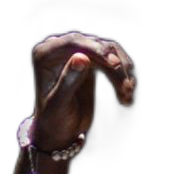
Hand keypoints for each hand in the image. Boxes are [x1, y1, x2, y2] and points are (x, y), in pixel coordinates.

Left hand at [30, 31, 136, 151]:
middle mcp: (59, 48)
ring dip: (122, 72)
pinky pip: (113, 59)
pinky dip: (123, 74)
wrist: (60, 130)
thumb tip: (81, 57)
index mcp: (44, 55)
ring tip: (127, 96)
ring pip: (108, 50)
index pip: (73, 43)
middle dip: (113, 65)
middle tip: (127, 88)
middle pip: (93, 45)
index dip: (96, 51)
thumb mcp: (58, 104)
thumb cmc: (53, 119)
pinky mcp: (92, 60)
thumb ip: (68, 82)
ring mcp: (77, 52)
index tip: (114, 65)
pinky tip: (127, 91)